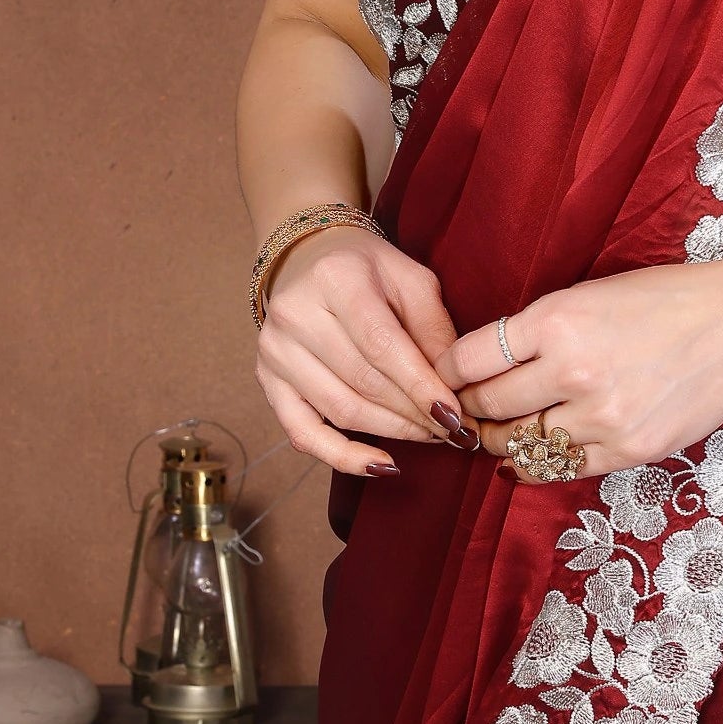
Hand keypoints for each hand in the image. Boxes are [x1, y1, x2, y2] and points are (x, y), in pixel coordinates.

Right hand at [255, 225, 476, 474]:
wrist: (308, 259)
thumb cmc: (369, 270)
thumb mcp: (411, 280)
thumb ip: (434, 328)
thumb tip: (456, 387)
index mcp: (335, 279)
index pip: (381, 345)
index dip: (420, 386)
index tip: (456, 416)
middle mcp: (295, 315)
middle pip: (363, 382)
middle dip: (415, 413)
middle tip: (454, 430)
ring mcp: (275, 351)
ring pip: (340, 410)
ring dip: (393, 432)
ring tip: (431, 436)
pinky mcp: (267, 381)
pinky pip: (303, 434)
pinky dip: (344, 457)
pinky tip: (382, 464)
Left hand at [436, 260, 722, 482]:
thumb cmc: (665, 299)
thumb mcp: (589, 293)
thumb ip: (538, 329)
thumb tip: (487, 366)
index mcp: (558, 319)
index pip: (469, 360)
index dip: (448, 374)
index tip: (446, 382)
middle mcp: (573, 370)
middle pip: (488, 407)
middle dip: (468, 412)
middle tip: (463, 413)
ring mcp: (602, 416)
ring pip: (521, 444)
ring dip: (500, 442)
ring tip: (495, 435)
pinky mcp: (628, 449)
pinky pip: (560, 470)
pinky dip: (535, 467)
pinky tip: (526, 461)